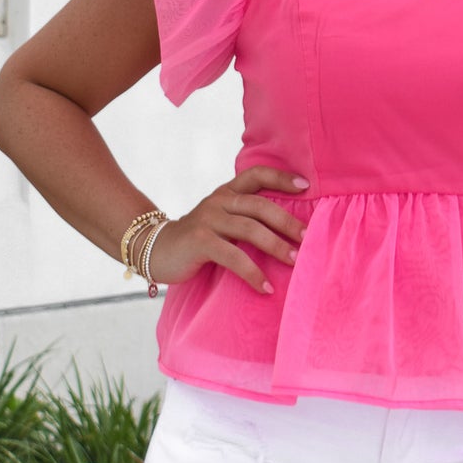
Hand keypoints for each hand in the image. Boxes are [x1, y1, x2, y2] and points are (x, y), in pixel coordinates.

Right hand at [146, 167, 308, 294]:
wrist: (155, 250)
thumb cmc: (197, 240)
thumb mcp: (220, 220)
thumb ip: (245, 217)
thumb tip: (288, 229)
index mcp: (226, 192)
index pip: (256, 174)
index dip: (281, 177)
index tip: (306, 185)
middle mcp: (218, 201)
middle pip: (260, 205)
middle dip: (287, 222)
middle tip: (308, 237)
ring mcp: (208, 219)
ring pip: (250, 229)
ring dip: (276, 246)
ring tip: (295, 261)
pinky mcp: (200, 241)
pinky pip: (233, 257)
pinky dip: (253, 273)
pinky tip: (266, 287)